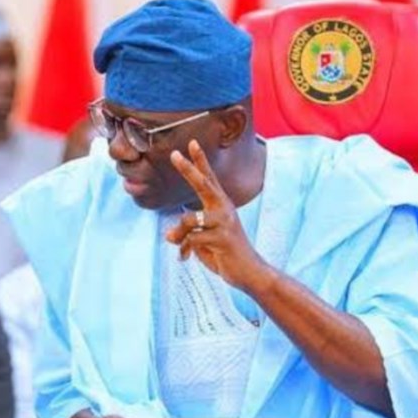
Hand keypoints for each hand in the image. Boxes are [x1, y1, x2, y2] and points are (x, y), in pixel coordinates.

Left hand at [166, 140, 273, 292]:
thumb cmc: (224, 253)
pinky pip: (191, 238)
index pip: (209, 179)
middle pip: (203, 184)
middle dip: (188, 169)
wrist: (249, 273)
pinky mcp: (222, 238)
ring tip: (175, 243)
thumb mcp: (201, 241)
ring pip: (188, 219)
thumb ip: (185, 234)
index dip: (200, 161)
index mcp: (220, 205)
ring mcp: (224, 222)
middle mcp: (224, 209)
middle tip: (174, 155)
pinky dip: (183, 249)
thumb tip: (168, 235)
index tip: (192, 143)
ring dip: (177, 234)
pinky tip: (185, 258)